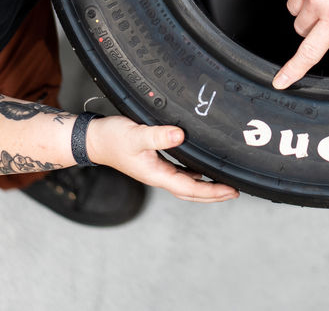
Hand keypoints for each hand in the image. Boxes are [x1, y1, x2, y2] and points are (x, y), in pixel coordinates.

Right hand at [87, 115, 237, 202]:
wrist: (94, 140)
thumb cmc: (112, 138)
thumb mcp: (136, 134)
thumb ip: (158, 135)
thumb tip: (179, 135)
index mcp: (156, 174)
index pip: (190, 188)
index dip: (212, 191)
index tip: (230, 191)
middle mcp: (158, 176)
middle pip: (191, 192)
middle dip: (213, 194)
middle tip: (234, 192)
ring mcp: (157, 171)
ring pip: (186, 184)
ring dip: (205, 186)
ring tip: (224, 184)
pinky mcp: (155, 163)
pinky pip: (180, 173)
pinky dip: (195, 176)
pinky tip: (203, 170)